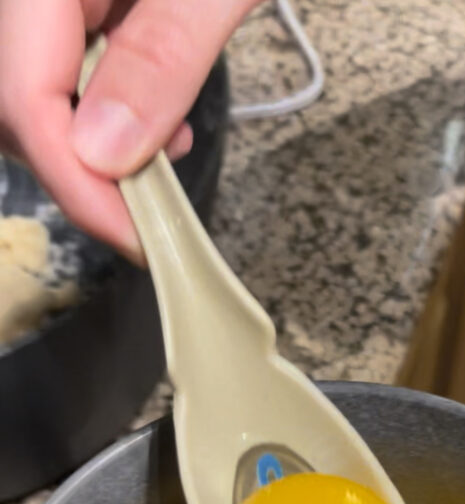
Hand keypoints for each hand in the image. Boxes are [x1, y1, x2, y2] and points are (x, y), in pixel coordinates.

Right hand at [0, 0, 259, 260]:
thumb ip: (164, 53)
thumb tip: (108, 152)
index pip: (23, 95)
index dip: (76, 183)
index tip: (140, 240)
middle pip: (16, 104)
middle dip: (82, 171)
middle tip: (157, 210)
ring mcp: (46, 3)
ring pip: (34, 95)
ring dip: (96, 146)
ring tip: (170, 146)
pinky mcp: (72, 7)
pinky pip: (60, 70)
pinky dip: (106, 109)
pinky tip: (158, 109)